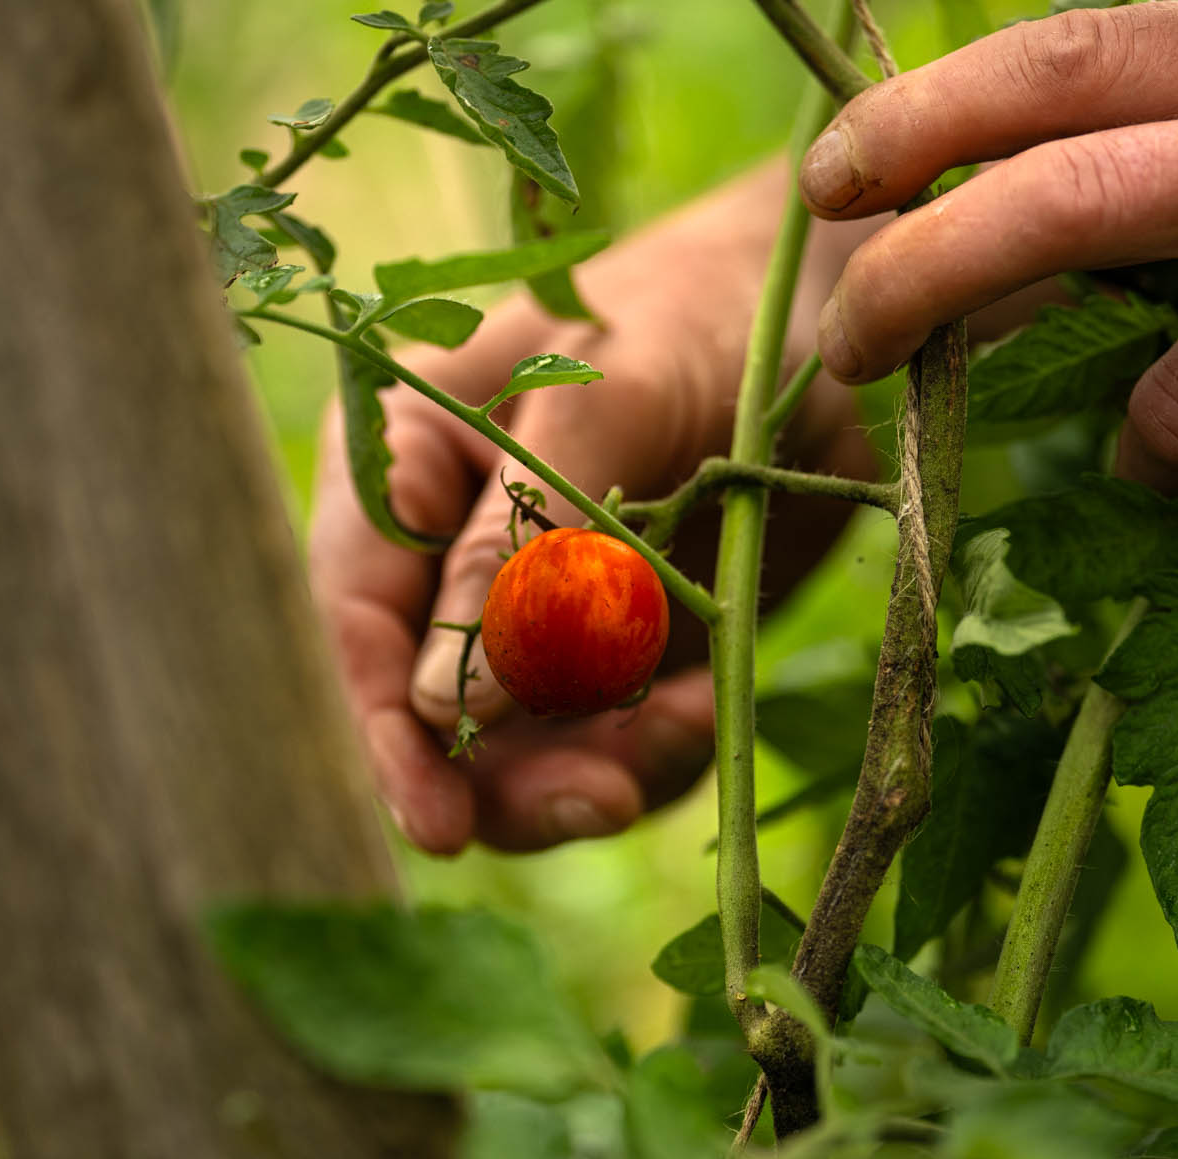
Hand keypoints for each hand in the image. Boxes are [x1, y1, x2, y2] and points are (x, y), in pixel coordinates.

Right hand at [310, 165, 874, 854]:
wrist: (817, 321)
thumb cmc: (689, 317)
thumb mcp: (607, 401)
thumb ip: (526, 541)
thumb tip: (448, 702)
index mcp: (404, 465)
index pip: (360, 616)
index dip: (387, 731)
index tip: (439, 823)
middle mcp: (449, 555)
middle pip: (432, 715)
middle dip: (510, 777)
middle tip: (605, 801)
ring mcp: (534, 617)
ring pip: (521, 752)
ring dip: (595, 771)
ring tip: (686, 729)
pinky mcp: (618, 657)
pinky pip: (613, 745)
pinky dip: (658, 751)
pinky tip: (706, 707)